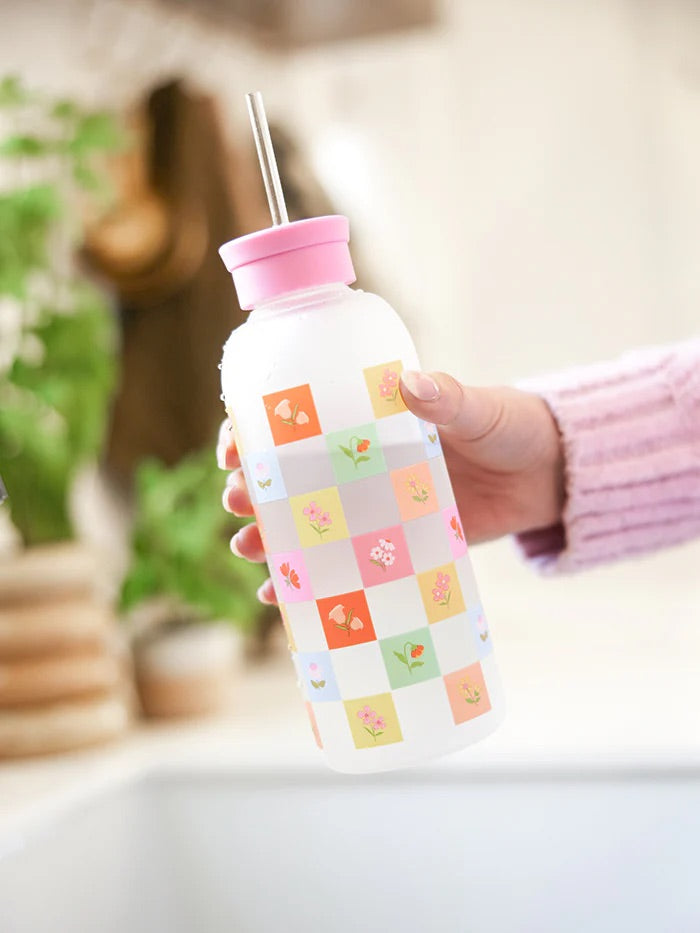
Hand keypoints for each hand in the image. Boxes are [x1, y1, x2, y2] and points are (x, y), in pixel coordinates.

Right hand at [217, 372, 564, 604]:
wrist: (547, 475)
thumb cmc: (509, 427)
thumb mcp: (477, 409)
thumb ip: (448, 398)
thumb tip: (412, 385)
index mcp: (369, 422)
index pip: (297, 421)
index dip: (255, 432)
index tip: (232, 444)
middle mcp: (360, 466)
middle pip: (287, 478)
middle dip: (251, 489)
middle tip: (235, 499)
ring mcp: (373, 509)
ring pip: (305, 525)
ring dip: (269, 537)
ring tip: (247, 548)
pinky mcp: (394, 548)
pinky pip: (342, 567)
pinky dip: (309, 583)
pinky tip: (280, 598)